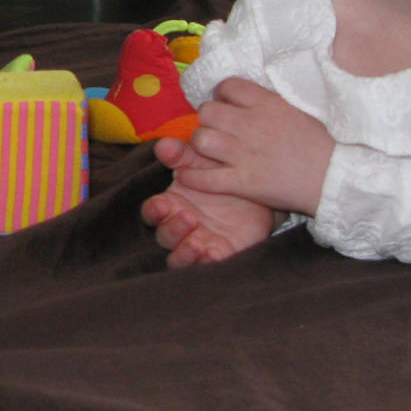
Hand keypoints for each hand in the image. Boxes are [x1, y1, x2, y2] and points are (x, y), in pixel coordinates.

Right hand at [141, 138, 275, 266]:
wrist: (258, 189)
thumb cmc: (221, 174)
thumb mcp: (203, 161)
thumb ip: (183, 154)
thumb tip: (163, 144)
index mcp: (172, 204)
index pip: (153, 211)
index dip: (154, 211)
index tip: (162, 205)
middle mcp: (180, 227)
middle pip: (164, 236)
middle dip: (173, 229)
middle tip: (189, 217)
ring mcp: (198, 243)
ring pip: (178, 258)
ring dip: (184, 252)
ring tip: (197, 242)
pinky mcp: (218, 254)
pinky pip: (207, 265)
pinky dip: (206, 262)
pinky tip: (213, 254)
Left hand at [176, 77, 333, 215]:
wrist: (336, 178)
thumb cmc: (324, 143)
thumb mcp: (300, 108)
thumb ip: (271, 100)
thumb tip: (252, 92)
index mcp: (267, 103)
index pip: (227, 86)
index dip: (222, 94)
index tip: (226, 103)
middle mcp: (251, 125)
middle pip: (207, 111)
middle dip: (208, 119)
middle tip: (216, 128)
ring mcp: (245, 154)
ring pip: (201, 140)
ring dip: (201, 145)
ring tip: (209, 150)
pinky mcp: (243, 182)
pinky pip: (204, 178)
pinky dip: (192, 178)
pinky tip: (189, 176)